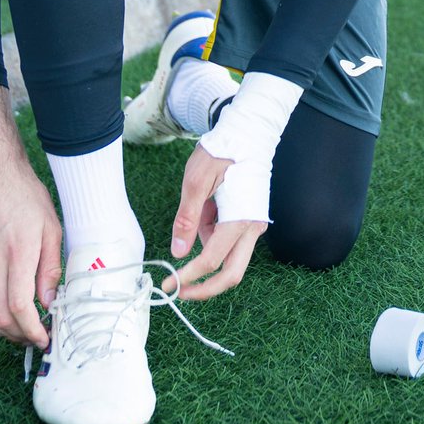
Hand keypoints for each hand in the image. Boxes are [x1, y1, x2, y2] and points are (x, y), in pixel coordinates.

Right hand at [0, 156, 61, 346]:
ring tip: (19, 330)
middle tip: (35, 336)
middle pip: (0, 317)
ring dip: (1, 330)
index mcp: (18, 253)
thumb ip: (50, 267)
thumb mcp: (51, 226)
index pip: (20, 307)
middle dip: (19, 336)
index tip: (44, 338)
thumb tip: (49, 301)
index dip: (32, 330)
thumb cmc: (25, 194)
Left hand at [165, 145, 266, 299]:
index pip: (211, 261)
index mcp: (240, 219)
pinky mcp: (251, 220)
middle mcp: (253, 228)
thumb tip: (178, 253)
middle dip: (205, 288)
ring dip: (208, 251)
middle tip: (179, 290)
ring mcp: (255, 225)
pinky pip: (231, 240)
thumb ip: (187, 218)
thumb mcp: (196, 181)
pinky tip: (208, 208)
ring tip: (199, 210)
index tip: (168, 284)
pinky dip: (213, 235)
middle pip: (232, 274)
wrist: (249, 133)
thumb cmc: (222, 151)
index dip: (188, 277)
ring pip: (232, 259)